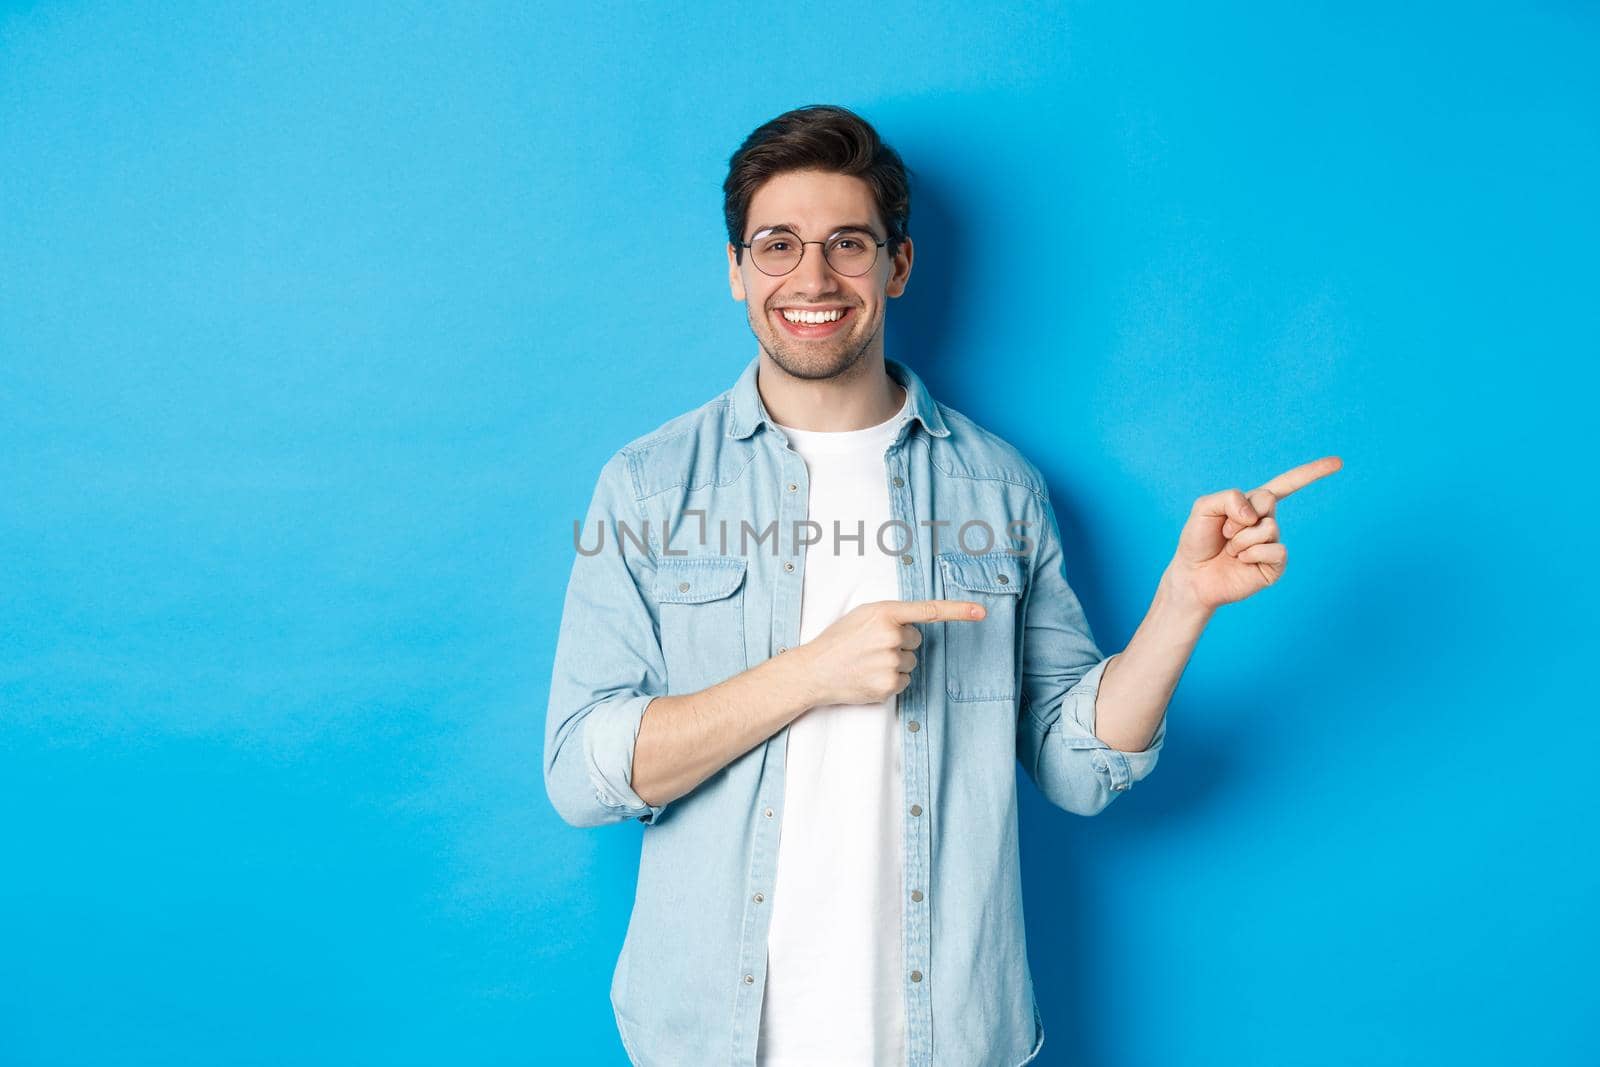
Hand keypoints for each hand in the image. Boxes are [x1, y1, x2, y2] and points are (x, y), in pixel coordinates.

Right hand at [795, 599, 985, 706]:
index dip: (959, 611)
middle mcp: (891, 635)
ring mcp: (890, 661)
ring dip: (894, 663)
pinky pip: (905, 681)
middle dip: (899, 644)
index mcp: (884, 612)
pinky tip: (869, 677)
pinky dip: (891, 681)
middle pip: (916, 640)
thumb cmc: (837, 641)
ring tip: (867, 663)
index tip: (981, 611)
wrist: (813, 671)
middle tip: (871, 648)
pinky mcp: (889, 685)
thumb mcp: (862, 616)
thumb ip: (890, 616)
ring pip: (911, 662)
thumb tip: (914, 628)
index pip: (929, 610)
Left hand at [1164, 456, 1342, 611]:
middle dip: (1239, 515)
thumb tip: (1256, 514)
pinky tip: (1241, 562)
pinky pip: (1276, 550)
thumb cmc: (1197, 541)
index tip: (1338, 462)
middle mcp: (1266, 522)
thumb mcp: (1204, 508)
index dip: (1312, 473)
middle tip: (1225, 532)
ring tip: (1230, 550)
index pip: (1286, 484)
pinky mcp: (1275, 566)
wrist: (1192, 576)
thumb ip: (1228, 498)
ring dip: (1241, 539)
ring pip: (1269, 528)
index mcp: (1252, 505)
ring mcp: (1272, 544)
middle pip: (1267, 500)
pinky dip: (1252, 554)